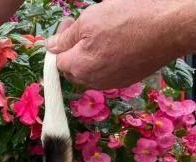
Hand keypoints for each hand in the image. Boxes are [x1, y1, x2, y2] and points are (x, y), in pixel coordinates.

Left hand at [46, 0, 195, 88]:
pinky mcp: (127, 79)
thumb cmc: (129, 18)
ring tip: (101, 33)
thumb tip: (50, 47)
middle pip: (72, 68)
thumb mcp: (90, 20)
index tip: (69, 23)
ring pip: (90, 70)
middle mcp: (93, 81)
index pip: (57, 61)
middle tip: (82, 26)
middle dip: (72, 49)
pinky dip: (106, 58)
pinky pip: (107, 71)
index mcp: (79, 68)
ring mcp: (112, 82)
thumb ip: (66, 37)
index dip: (60, 41)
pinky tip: (116, 42)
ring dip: (89, 54)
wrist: (171, 27)